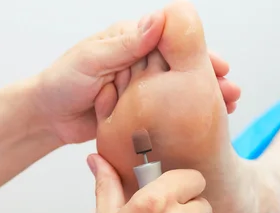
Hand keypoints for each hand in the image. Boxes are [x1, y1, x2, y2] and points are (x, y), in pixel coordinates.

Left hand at [35, 10, 240, 144]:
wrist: (47, 116)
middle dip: (208, 78)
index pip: (172, 42)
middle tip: (232, 91)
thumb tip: (159, 20)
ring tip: (228, 109)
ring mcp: (141, 88)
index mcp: (130, 41)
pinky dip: (185, 116)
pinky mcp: (138, 111)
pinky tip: (204, 125)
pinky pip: (166, 111)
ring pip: (178, 90)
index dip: (198, 54)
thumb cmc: (62, 82)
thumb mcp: (92, 60)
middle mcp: (139, 62)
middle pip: (181, 67)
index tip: (221, 66)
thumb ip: (125, 45)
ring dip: (202, 98)